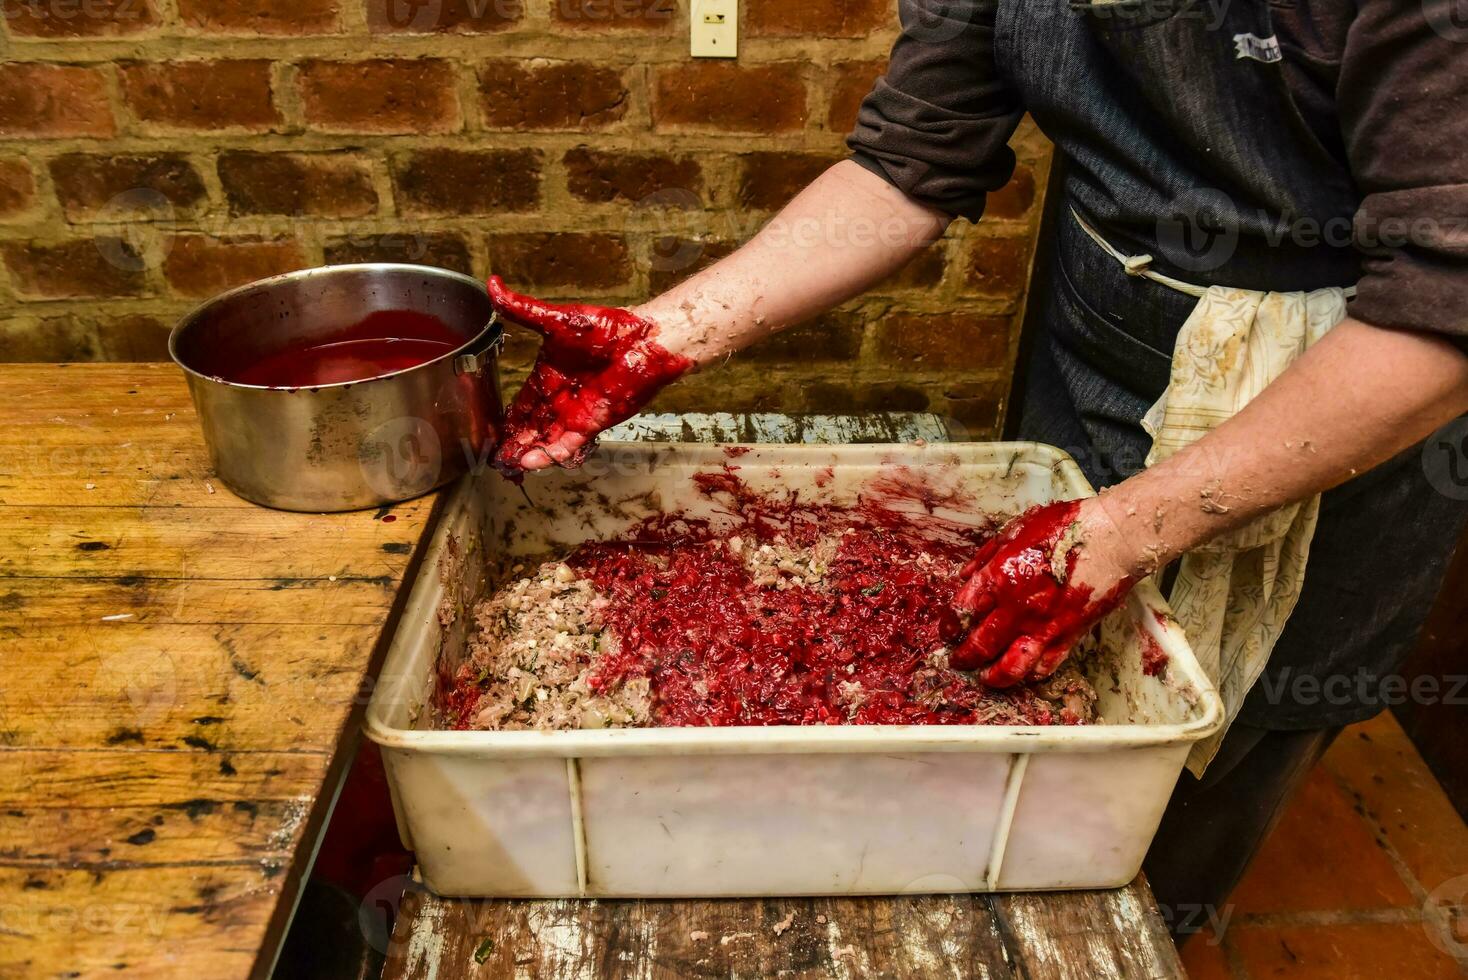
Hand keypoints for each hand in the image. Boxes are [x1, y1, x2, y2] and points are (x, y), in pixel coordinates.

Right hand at [487, 277, 692, 473]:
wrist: (644, 340)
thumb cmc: (605, 327)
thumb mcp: (554, 319)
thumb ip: (521, 309)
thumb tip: (492, 285)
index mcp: (550, 374)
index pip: (524, 402)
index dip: (509, 417)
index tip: (490, 431)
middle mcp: (562, 396)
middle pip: (534, 425)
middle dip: (516, 441)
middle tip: (496, 457)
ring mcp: (579, 411)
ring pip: (548, 438)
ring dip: (529, 451)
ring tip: (509, 464)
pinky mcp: (595, 421)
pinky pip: (570, 442)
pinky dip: (551, 453)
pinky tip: (532, 462)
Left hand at [949, 498, 1137, 687]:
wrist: (1113, 538)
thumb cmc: (1066, 527)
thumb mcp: (1016, 529)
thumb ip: (987, 556)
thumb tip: (965, 576)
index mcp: (999, 578)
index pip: (961, 611)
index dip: (949, 624)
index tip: (947, 629)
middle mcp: (1017, 608)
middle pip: (979, 645)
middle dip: (963, 657)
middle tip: (957, 660)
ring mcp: (1044, 626)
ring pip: (1011, 667)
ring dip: (993, 676)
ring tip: (985, 678)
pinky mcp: (1069, 636)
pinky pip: (1046, 666)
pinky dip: (1031, 674)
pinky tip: (1023, 673)